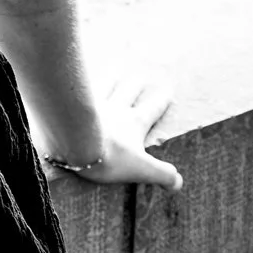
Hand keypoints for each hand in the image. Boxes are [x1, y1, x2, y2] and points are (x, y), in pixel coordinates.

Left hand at [46, 75, 183, 190]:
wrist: (74, 143)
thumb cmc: (108, 157)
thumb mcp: (140, 169)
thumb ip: (161, 174)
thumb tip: (179, 183)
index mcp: (134, 122)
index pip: (152, 109)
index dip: (161, 101)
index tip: (168, 90)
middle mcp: (116, 109)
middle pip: (128, 92)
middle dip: (136, 86)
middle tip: (141, 77)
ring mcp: (94, 104)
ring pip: (106, 85)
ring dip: (112, 77)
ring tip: (115, 69)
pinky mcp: (73, 104)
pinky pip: (80, 87)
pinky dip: (82, 80)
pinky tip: (78, 75)